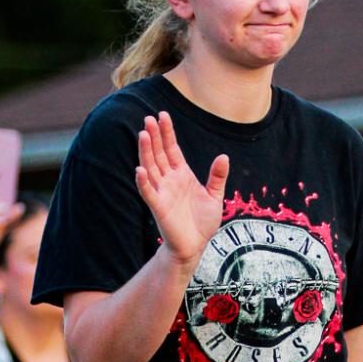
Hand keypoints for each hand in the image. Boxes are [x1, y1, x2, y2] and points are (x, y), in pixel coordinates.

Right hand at [135, 112, 228, 268]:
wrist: (195, 246)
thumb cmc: (202, 222)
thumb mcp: (214, 196)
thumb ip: (217, 177)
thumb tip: (223, 156)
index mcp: (182, 174)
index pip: (172, 149)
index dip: (167, 133)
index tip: (162, 115)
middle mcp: (169, 180)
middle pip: (159, 154)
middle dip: (154, 136)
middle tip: (148, 118)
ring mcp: (162, 192)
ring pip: (151, 167)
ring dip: (146, 152)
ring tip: (142, 134)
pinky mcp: (158, 206)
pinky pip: (149, 191)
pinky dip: (143, 181)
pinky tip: (139, 169)